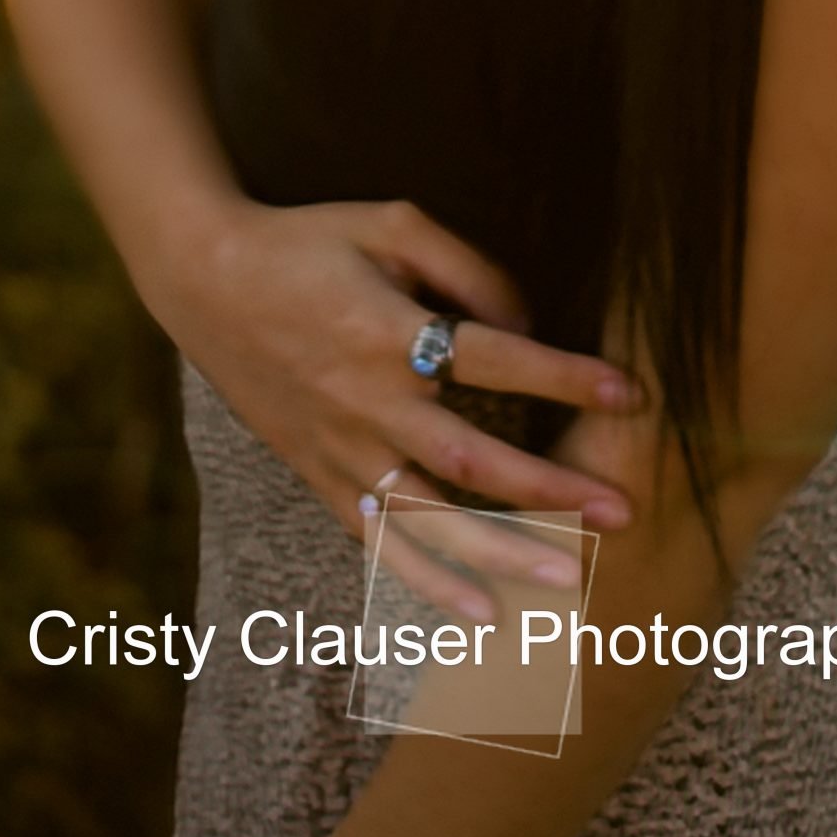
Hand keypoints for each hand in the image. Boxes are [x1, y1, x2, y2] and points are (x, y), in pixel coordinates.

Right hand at [155, 195, 644, 618]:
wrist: (206, 280)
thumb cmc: (307, 242)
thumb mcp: (390, 224)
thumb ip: (467, 267)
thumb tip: (526, 323)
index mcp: (390, 332)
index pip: (497, 359)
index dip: (566, 376)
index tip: (630, 393)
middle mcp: (369, 401)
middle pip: (474, 458)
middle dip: (552, 490)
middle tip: (622, 513)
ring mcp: (341, 447)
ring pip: (430, 517)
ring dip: (501, 553)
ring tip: (567, 582)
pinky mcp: (319, 475)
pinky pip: (378, 541)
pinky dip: (426, 581)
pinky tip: (479, 613)